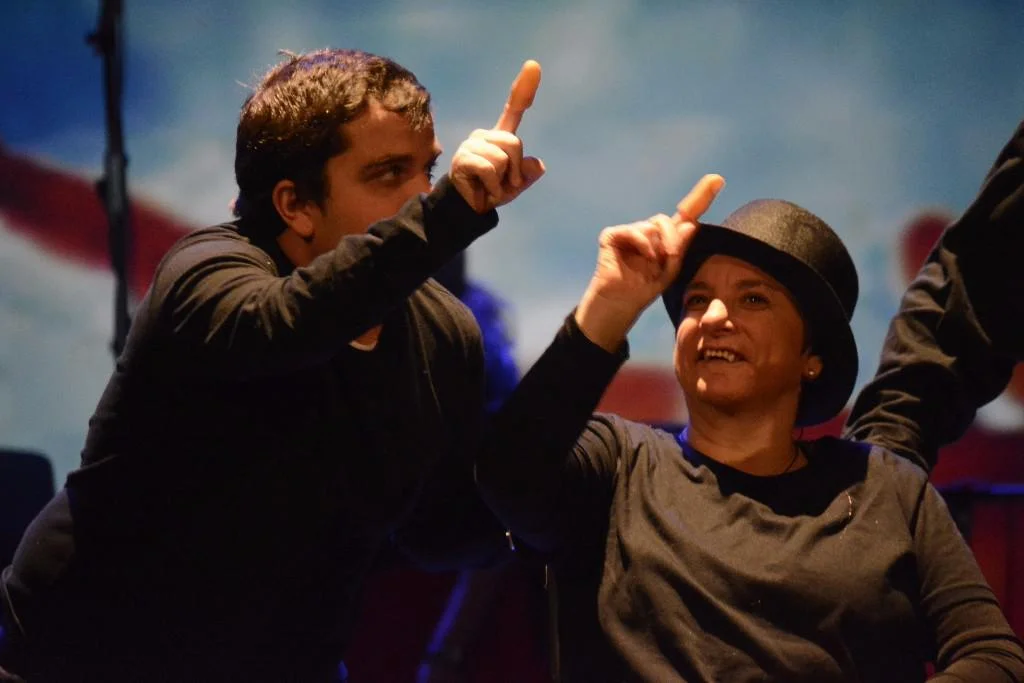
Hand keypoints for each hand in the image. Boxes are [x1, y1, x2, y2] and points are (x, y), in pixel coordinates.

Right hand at [450, 60, 545, 212]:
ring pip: (504, 158)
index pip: (513, 110)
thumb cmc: (491, 192)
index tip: (533, 65)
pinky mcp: (463, 157)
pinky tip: (483, 189)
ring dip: (503, 179)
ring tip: (490, 186)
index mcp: (499, 137)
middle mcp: (484, 135)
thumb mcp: (516, 184)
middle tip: (503, 183)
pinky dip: (493, 186)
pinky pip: (491, 169)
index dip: (524, 89)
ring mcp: (472, 144)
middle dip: (515, 169)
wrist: (466, 211)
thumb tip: (537, 164)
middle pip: (514, 143)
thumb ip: (528, 174)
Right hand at [575, 174, 725, 350]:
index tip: (718, 180)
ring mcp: (630, 232)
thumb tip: (690, 224)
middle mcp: (647, 231)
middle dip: (673, 239)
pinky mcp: (613, 235)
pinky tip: (644, 256)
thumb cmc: (643, 289)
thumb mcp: (669, 271)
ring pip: (653, 225)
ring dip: (659, 244)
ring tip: (654, 263)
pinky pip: (635, 230)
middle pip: (667, 220)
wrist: (620, 302)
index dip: (701, 196)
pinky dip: (642, 243)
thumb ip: (680, 248)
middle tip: (671, 257)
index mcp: (664, 238)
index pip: (685, 214)